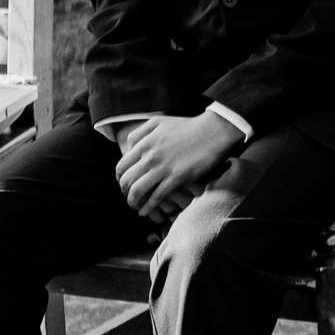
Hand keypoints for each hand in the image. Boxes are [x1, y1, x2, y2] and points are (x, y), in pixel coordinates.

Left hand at [115, 112, 243, 220]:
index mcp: (144, 143)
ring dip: (133, 202)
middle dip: (124, 192)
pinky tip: (146, 211)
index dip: (120, 179)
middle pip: (126, 181)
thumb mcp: (159, 122)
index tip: (125, 184)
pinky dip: (148, 207)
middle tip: (130, 196)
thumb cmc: (188, 126)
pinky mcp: (177, 178)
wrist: (213, 131)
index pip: (121, 167)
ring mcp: (163, 168)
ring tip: (135, 206)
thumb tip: (128, 148)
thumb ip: (139, 133)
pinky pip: (156, 196)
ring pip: (137, 191)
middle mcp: (150, 156)